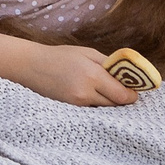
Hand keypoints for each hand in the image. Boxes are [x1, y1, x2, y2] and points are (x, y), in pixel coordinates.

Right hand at [15, 43, 137, 106]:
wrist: (31, 67)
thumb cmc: (60, 56)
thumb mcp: (87, 53)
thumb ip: (110, 64)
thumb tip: (129, 75)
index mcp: (92, 75)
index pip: (123, 95)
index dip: (132, 94)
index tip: (134, 89)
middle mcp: (86, 93)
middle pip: (116, 105)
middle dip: (122, 98)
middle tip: (121, 89)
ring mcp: (77, 105)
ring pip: (105, 110)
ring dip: (109, 102)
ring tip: (104, 90)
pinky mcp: (71, 110)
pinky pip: (92, 111)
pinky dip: (96, 105)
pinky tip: (90, 94)